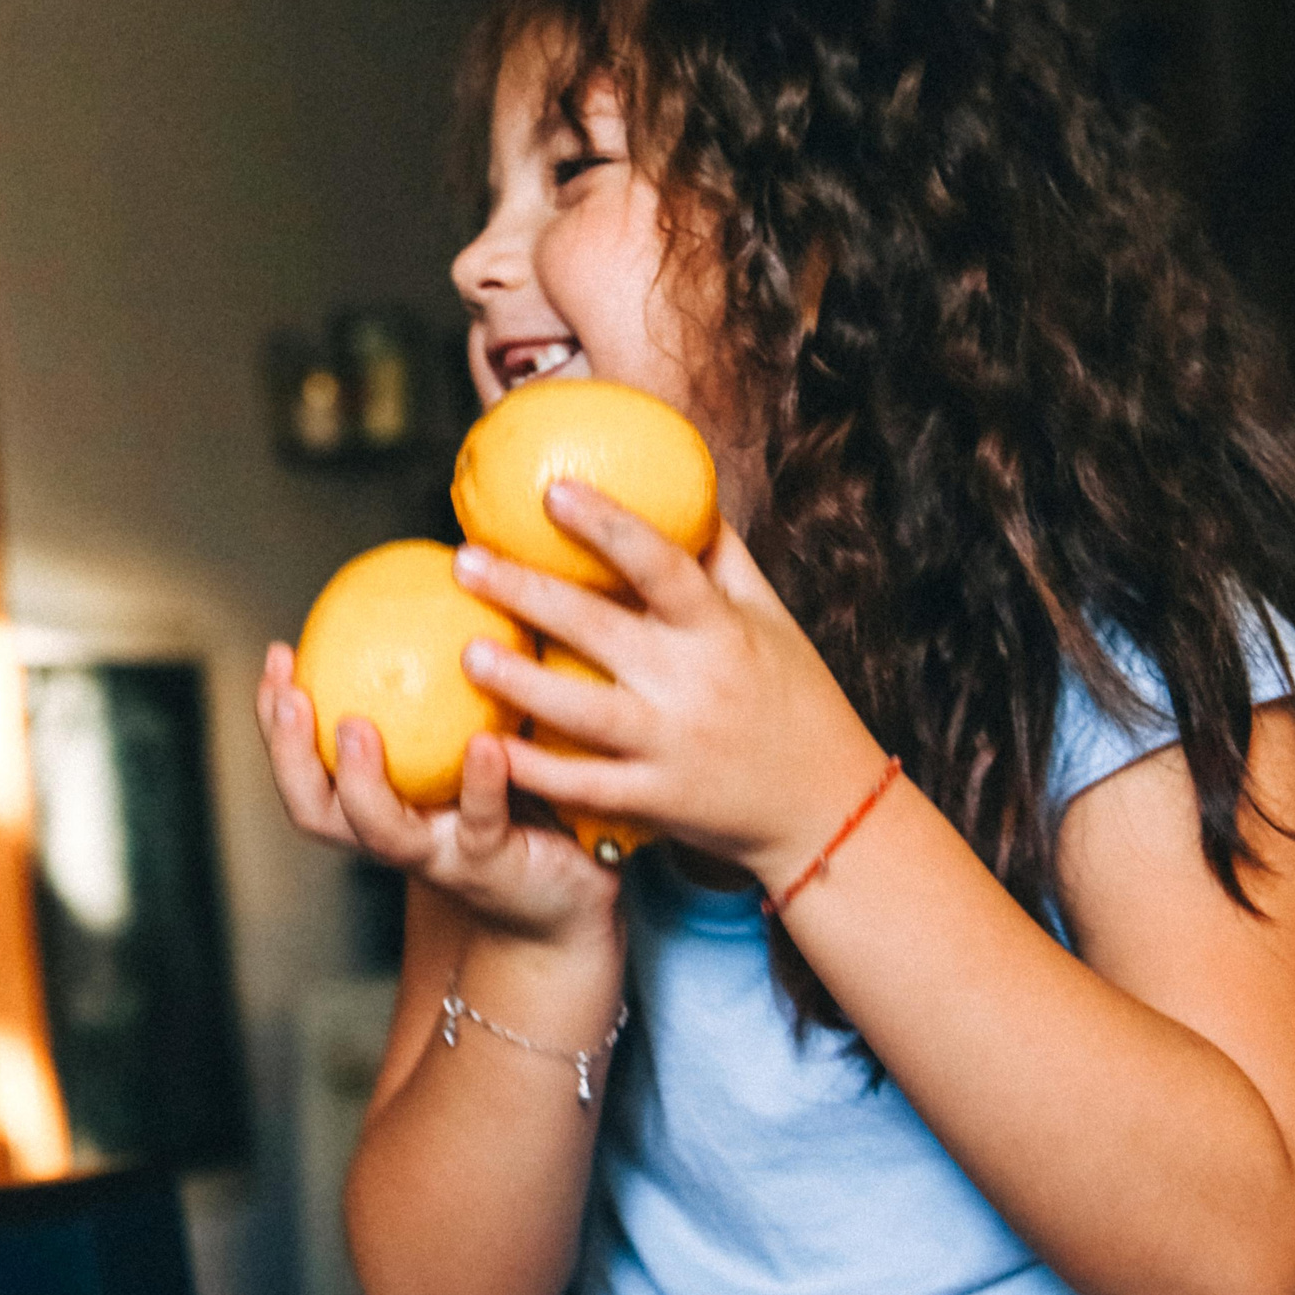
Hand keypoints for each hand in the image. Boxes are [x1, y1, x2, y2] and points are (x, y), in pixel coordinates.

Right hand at [256, 641, 622, 943]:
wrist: (572, 891)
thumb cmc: (524, 798)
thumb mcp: (483, 732)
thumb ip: (456, 679)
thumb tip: (452, 577)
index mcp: (378, 803)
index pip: (306, 763)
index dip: (276, 718)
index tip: (279, 653)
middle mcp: (395, 835)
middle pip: (315, 808)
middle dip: (289, 754)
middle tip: (289, 696)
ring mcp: (441, 856)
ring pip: (379, 830)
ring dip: (360, 779)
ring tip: (356, 726)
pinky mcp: (495, 867)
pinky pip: (479, 822)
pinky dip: (477, 784)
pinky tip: (485, 743)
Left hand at [451, 481, 891, 889]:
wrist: (830, 807)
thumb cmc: (795, 698)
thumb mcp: (770, 620)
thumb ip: (722, 560)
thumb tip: (679, 487)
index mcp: (722, 629)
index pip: (662, 563)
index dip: (608, 524)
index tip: (552, 491)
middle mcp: (694, 683)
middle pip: (599, 630)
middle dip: (526, 592)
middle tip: (464, 559)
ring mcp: (673, 745)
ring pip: (582, 712)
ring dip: (519, 683)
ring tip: (466, 651)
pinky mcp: (656, 800)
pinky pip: (585, 786)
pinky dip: (536, 771)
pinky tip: (489, 749)